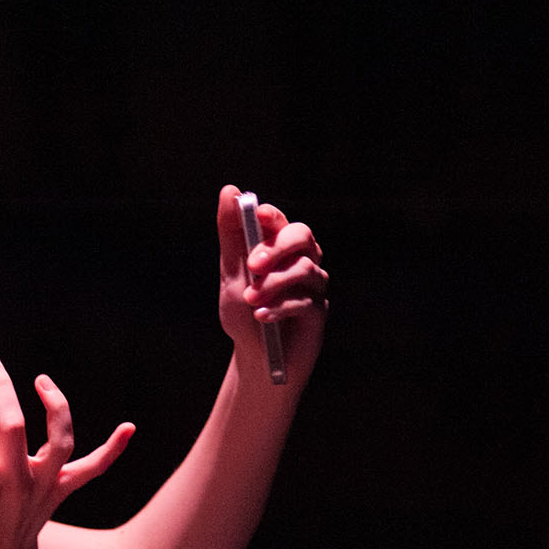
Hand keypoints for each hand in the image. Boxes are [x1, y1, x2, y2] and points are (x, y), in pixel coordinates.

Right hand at [0, 350, 133, 548]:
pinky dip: (113, 450)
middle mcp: (17, 485)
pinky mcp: (62, 488)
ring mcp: (44, 486)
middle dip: (6, 394)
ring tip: (41, 382)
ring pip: (61, 444)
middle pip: (17, 434)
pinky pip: (94, 469)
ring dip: (56, 409)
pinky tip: (129, 427)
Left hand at [215, 186, 328, 379]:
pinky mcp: (318, 312)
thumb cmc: (244, 314)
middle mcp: (302, 260)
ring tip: (251, 300)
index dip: (271, 216)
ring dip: (273, 283)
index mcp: (279, 248)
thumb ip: (232, 234)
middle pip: (302, 236)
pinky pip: (305, 301)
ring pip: (304, 269)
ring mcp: (313, 285)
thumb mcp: (231, 273)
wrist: (255, 358)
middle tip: (252, 265)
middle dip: (277, 246)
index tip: (257, 216)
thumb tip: (229, 190)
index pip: (280, 221)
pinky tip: (261, 316)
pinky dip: (280, 307)